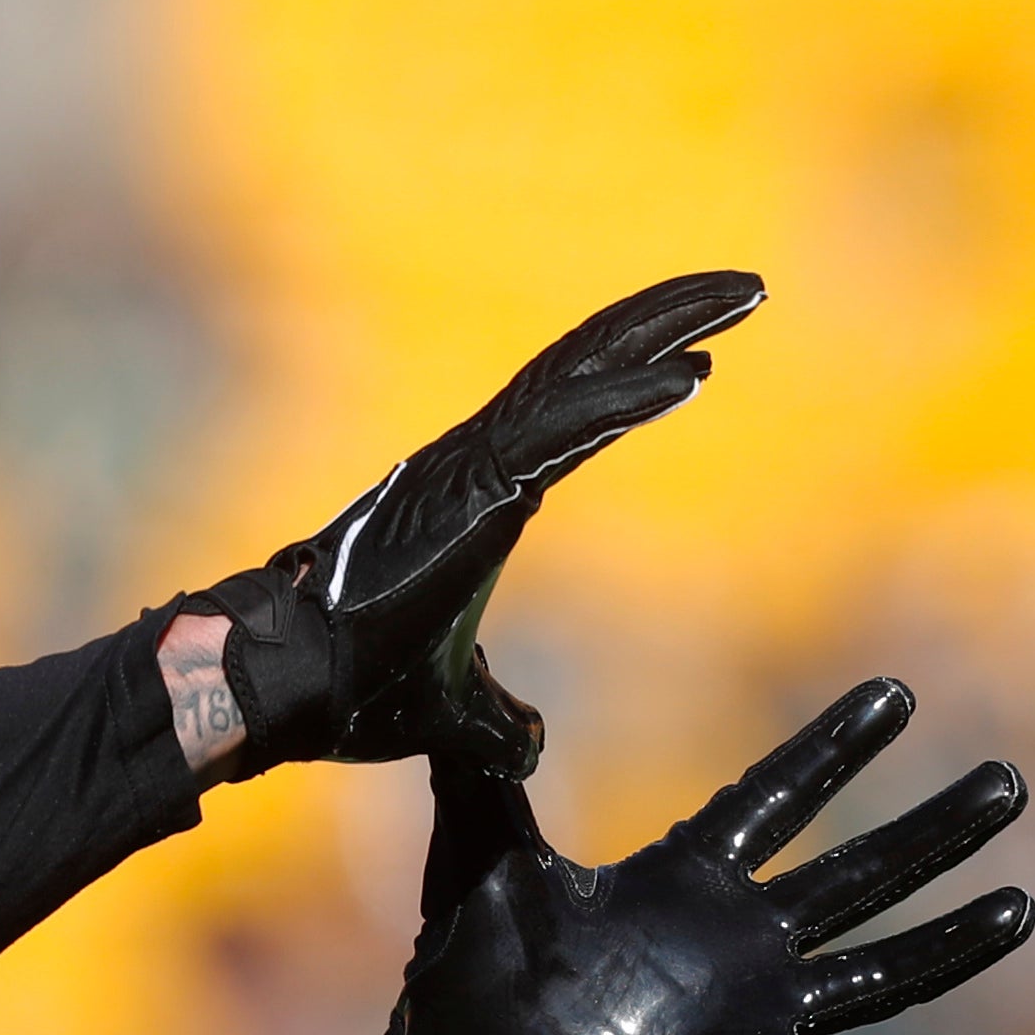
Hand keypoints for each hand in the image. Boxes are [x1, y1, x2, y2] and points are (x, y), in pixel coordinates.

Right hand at [180, 272, 763, 778]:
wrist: (287, 687)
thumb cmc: (352, 689)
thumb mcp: (451, 709)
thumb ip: (494, 720)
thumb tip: (526, 749)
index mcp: (478, 492)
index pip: (571, 407)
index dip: (637, 369)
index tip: (707, 351)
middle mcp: (477, 458)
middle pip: (587, 362)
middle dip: (669, 317)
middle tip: (747, 286)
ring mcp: (473, 465)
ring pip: (582, 371)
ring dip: (667, 328)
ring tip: (743, 295)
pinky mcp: (474, 488)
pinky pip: (563, 429)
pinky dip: (628, 400)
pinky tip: (692, 375)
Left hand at [330, 679, 1032, 1034]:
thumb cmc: (465, 983)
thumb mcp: (479, 859)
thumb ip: (485, 771)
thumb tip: (469, 671)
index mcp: (682, 879)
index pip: (774, 797)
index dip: (833, 750)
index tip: (898, 694)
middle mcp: (733, 941)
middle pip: (857, 875)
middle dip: (933, 831)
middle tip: (1008, 780)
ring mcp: (746, 1016)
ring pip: (874, 971)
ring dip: (947, 943)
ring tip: (1020, 905)